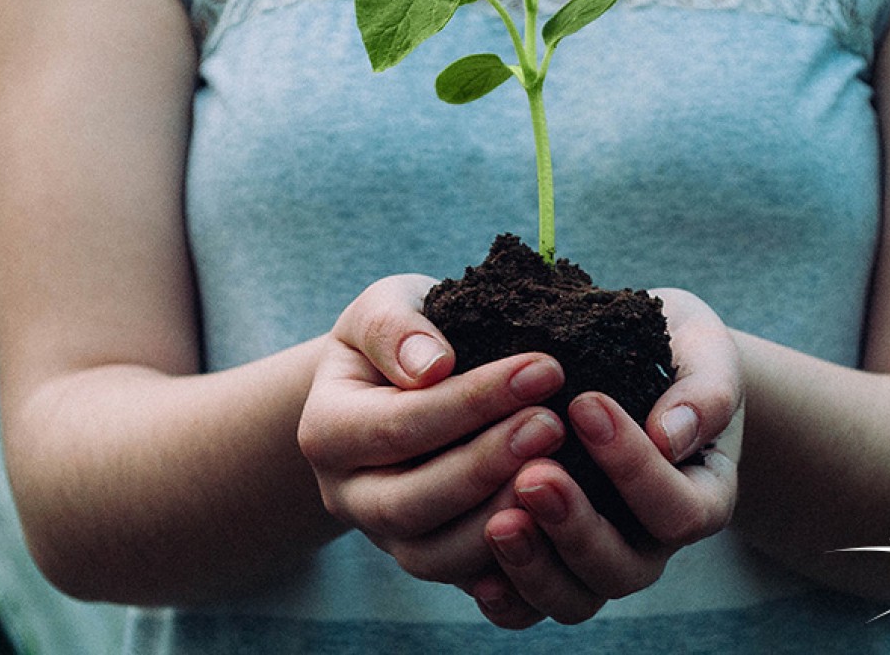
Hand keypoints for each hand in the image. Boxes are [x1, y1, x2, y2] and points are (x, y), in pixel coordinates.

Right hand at [297, 274, 568, 588]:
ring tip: (562, 472)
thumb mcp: (386, 307)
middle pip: (410, 503)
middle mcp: (348, 495)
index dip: (473, 401)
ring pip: (436, 557)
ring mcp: (387, 538)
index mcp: (327, 430)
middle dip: (487, 465)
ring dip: (501, 518)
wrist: (397, 384)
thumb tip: (432, 365)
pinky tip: (558, 526)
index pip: (399, 425)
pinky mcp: (431, 560)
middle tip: (553, 424)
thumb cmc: (401, 338)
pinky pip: (467, 582)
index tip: (544, 368)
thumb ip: (396, 327)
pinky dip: (512, 565)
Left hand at [471, 288, 743, 627]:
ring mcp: (600, 560)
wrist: (640, 362)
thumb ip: (704, 391)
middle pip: (623, 569)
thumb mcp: (703, 351)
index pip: (679, 510)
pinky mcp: (551, 564)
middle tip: (534, 473)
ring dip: (535, 566)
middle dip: (576, 526)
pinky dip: (505, 597)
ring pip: (574, 599)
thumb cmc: (676, 350)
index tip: (586, 404)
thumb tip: (671, 435)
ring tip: (498, 520)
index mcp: (702, 495)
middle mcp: (653, 542)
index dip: (634, 468)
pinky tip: (476, 569)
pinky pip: (529, 609)